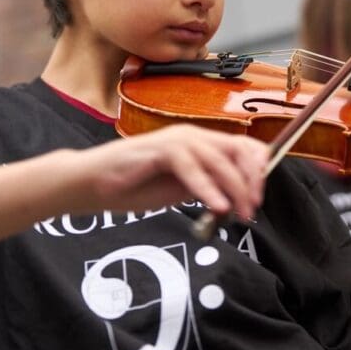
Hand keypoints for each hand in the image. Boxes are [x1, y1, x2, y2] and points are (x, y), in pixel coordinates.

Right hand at [71, 124, 268, 218]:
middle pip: (237, 150)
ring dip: (234, 188)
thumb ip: (208, 186)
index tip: (259, 197)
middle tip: (252, 209)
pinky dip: (207, 188)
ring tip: (240, 213)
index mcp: (200, 142)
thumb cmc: (135, 185)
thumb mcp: (182, 188)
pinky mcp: (159, 149)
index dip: (258, 170)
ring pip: (219, 158)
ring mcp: (176, 140)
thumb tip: (237, 198)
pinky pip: (191, 166)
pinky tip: (217, 207)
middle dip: (251, 181)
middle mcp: (192, 136)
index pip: (242, 147)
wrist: (91, 183)